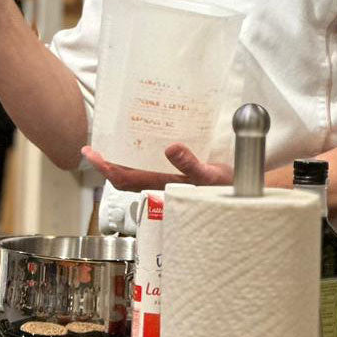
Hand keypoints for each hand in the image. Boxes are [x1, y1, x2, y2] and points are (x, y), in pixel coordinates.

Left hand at [81, 143, 233, 190]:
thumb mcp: (210, 174)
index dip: (105, 167)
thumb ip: (191, 164)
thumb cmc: (227, 188)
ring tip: (112, 142)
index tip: (90, 153)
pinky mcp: (176, 176)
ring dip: (121, 160)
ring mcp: (167, 182)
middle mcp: (160, 185)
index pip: (124, 178)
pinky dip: (139, 156)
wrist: (246, 194)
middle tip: (94, 146)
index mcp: (162, 186)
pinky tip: (142, 144)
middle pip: (124, 176)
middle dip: (108, 163)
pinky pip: (150, 167)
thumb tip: (170, 149)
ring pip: (135, 173)